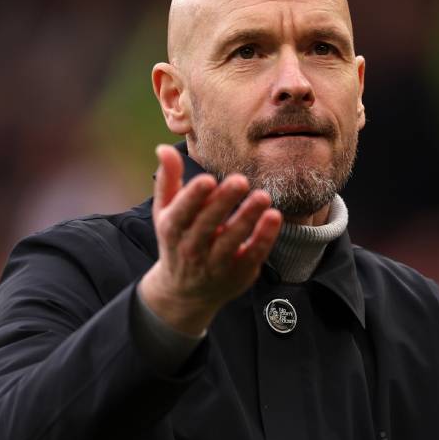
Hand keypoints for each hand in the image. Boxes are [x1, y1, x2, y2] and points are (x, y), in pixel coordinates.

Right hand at [138, 144, 281, 334]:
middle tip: (241, 180)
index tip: (207, 180)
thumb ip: (168, 179)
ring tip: (263, 196)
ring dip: (247, 218)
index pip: (181, 213)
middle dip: (224, 203)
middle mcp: (192, 249)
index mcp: (172, 229)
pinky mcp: (239, 272)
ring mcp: (216, 263)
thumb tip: (164, 148)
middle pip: (208, 225)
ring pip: (232, 240)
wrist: (185, 292)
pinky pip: (253, 254)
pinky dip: (264, 237)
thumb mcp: (167, 212)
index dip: (193, 198)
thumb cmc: (178, 240)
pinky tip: (274, 217)